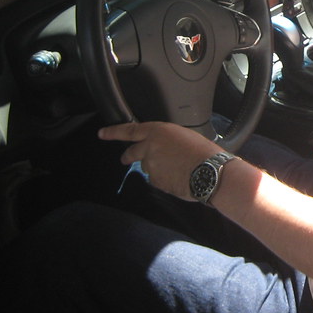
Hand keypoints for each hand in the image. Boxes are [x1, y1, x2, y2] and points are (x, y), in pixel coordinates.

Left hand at [99, 121, 218, 200]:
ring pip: (147, 167)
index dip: (113, 132)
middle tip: (125, 158)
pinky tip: (178, 178)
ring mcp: (151, 166)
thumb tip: (164, 148)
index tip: (102, 133)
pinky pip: (156, 180)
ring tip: (176, 169)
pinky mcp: (155, 181)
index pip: (129, 130)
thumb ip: (168, 140)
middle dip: (127, 156)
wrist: (210, 172)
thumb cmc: (204, 152)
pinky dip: (164, 180)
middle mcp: (149, 147)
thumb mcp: (185, 136)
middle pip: (132, 152)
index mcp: (157, 132)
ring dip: (155, 168)